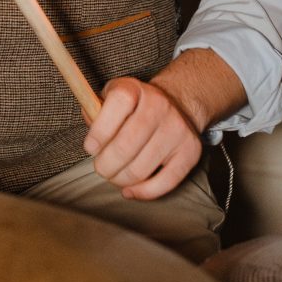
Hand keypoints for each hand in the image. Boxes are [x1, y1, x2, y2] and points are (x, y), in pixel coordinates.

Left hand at [84, 74, 204, 201]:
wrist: (175, 105)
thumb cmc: (133, 108)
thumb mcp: (110, 98)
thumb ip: (94, 114)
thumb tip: (91, 144)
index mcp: (134, 89)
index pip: (118, 104)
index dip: (99, 131)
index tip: (90, 148)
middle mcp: (159, 106)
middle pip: (125, 147)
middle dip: (105, 165)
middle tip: (101, 168)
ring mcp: (177, 129)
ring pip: (140, 170)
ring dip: (120, 180)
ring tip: (115, 175)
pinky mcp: (191, 151)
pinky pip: (164, 183)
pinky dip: (142, 193)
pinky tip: (130, 190)